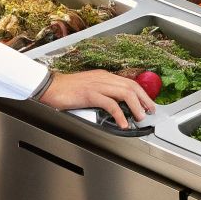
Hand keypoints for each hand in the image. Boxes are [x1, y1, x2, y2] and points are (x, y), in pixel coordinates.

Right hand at [35, 69, 155, 128]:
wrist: (49, 86)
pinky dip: (119, 115)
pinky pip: (110, 104)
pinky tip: (122, 123)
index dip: (142, 93)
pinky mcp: (90, 94)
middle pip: (131, 86)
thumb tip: (116, 105)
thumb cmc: (66, 89)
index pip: (129, 82)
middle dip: (144, 99)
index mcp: (104, 76)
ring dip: (135, 106)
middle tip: (150, 111)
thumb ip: (103, 93)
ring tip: (139, 117)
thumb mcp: (89, 87)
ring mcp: (97, 85)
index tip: (148, 104)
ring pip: (124, 93)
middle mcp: (103, 78)